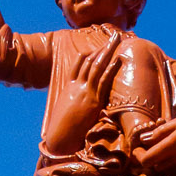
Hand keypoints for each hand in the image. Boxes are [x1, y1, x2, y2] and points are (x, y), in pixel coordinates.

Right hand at [43, 36, 122, 154]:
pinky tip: (117, 59)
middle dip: (103, 48)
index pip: (78, 66)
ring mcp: (84, 93)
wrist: (58, 140)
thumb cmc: (60, 132)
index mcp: (68, 89)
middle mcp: (76, 87)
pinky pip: (102, 82)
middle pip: (90, 61)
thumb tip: (74, 111)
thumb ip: (70, 107)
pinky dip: (110, 69)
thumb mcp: (63, 115)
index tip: (97, 49)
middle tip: (113, 36)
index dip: (88, 55)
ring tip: (117, 39)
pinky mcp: (92, 102)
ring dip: (108, 51)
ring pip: (97, 67)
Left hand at [133, 106, 175, 172]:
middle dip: (150, 158)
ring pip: (166, 170)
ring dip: (162, 161)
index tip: (139, 147)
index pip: (145, 160)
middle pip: (154, 167)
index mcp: (172, 146)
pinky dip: (174, 162)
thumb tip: (144, 140)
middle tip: (152, 144)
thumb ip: (161, 132)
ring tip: (167, 146)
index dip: (138, 155)